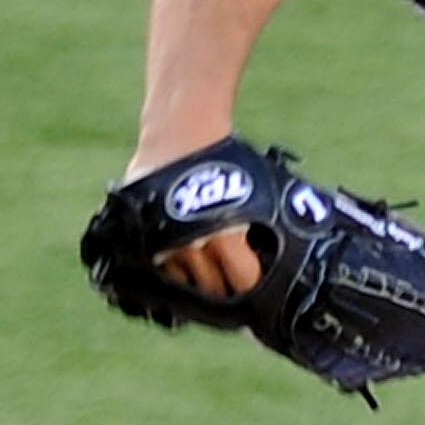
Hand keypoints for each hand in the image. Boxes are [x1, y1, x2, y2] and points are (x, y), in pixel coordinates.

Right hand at [122, 141, 263, 297]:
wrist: (180, 131)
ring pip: (184, 288)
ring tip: (210, 282)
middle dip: (228, 293)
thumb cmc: (225, 156)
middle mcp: (190, 245)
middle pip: (214, 292)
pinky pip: (157, 274)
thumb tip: (284, 252)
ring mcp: (162, 243)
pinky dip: (171, 277)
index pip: (244, 283)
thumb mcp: (255, 192)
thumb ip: (261, 226)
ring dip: (199, 288)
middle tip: (237, 291)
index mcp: (223, 235)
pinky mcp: (140, 238)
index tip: (262, 293)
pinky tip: (182, 274)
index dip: (256, 289)